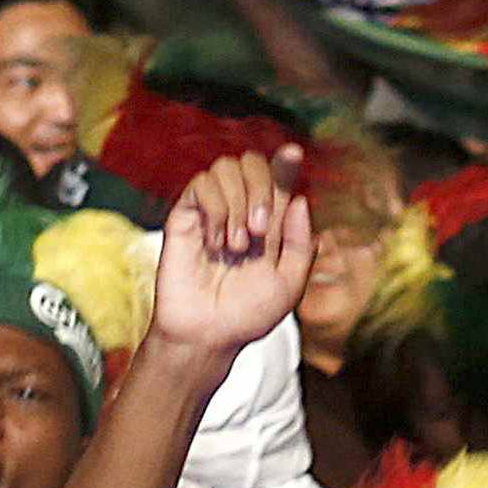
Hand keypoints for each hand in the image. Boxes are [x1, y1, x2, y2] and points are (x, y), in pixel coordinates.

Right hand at [152, 147, 312, 359]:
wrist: (208, 334)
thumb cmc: (247, 313)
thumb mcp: (290, 285)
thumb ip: (301, 245)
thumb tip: (299, 200)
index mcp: (269, 220)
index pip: (278, 178)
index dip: (286, 162)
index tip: (293, 154)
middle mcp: (240, 208)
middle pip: (253, 162)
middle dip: (263, 189)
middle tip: (260, 230)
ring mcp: (212, 209)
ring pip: (227, 167)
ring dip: (237, 203)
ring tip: (236, 244)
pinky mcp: (186, 215)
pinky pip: (202, 184)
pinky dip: (215, 210)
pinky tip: (215, 242)